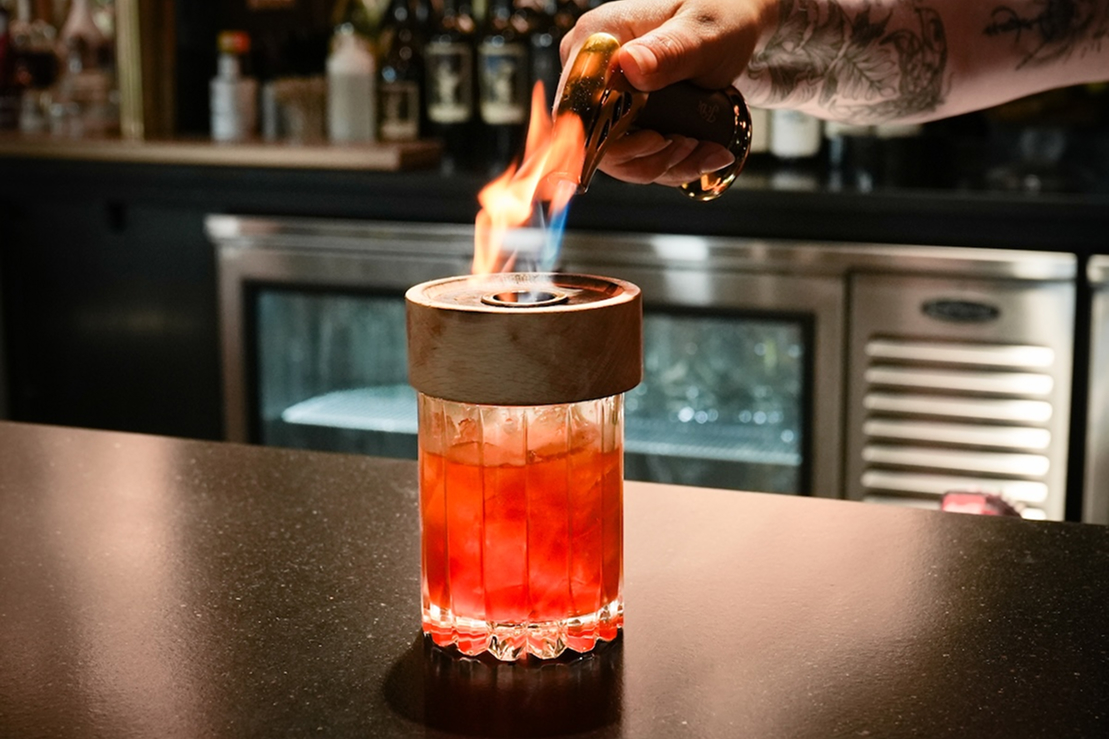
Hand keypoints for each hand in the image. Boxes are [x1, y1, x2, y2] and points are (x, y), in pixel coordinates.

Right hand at [559, 0, 771, 186]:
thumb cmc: (722, 18)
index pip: (575, 107)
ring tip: (699, 147)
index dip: (608, 139)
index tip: (657, 141)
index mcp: (595, 40)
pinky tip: (699, 151)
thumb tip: (628, 64)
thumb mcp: (704, 31)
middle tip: (689, 145)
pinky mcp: (624, 120)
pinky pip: (634, 160)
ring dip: (663, 165)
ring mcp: (607, 99)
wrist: (739, 33)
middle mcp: (595, 73)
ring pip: (616, 159)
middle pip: (593, 142)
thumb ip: (669, 49)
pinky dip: (669, 165)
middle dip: (646, 157)